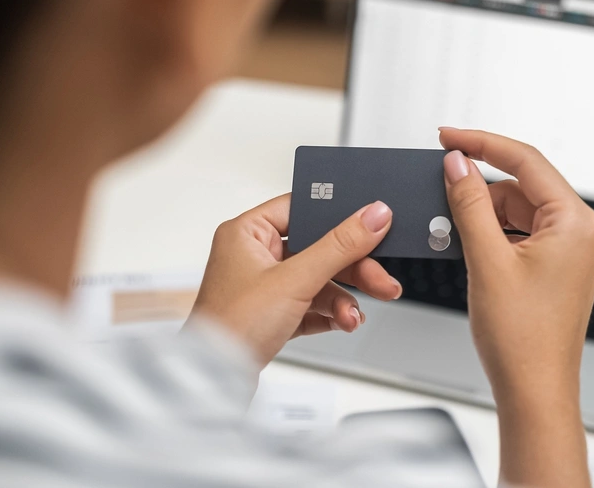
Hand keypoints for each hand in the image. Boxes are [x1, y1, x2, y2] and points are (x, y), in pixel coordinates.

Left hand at [188, 194, 400, 367]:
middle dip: (353, 269)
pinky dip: (330, 314)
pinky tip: (343, 323)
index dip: (338, 218)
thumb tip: (373, 214)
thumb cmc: (231, 327)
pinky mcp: (272, 314)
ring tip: (354, 317)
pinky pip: (311, 305)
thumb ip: (340, 245)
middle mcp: (254, 255)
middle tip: (381, 281)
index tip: (372, 226)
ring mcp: (263, 286)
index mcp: (248, 232)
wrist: (212, 383)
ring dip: (342, 299)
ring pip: (318, 280)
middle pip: (319, 248)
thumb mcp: (296, 279)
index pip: (303, 210)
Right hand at [439, 127, 593, 487]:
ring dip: (484, 212)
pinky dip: (494, 232)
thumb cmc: (522, 339)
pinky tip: (468, 242)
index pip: (525, 160)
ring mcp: (570, 251)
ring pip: (519, 209)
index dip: (481, 142)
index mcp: (574, 222)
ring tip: (451, 227)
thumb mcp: (486, 260)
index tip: (448, 136)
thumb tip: (458, 164)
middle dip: (480, 185)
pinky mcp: (557, 268)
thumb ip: (469, 204)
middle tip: (440, 184)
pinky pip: (522, 232)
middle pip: (523, 184)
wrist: (535, 391)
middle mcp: (579, 232)